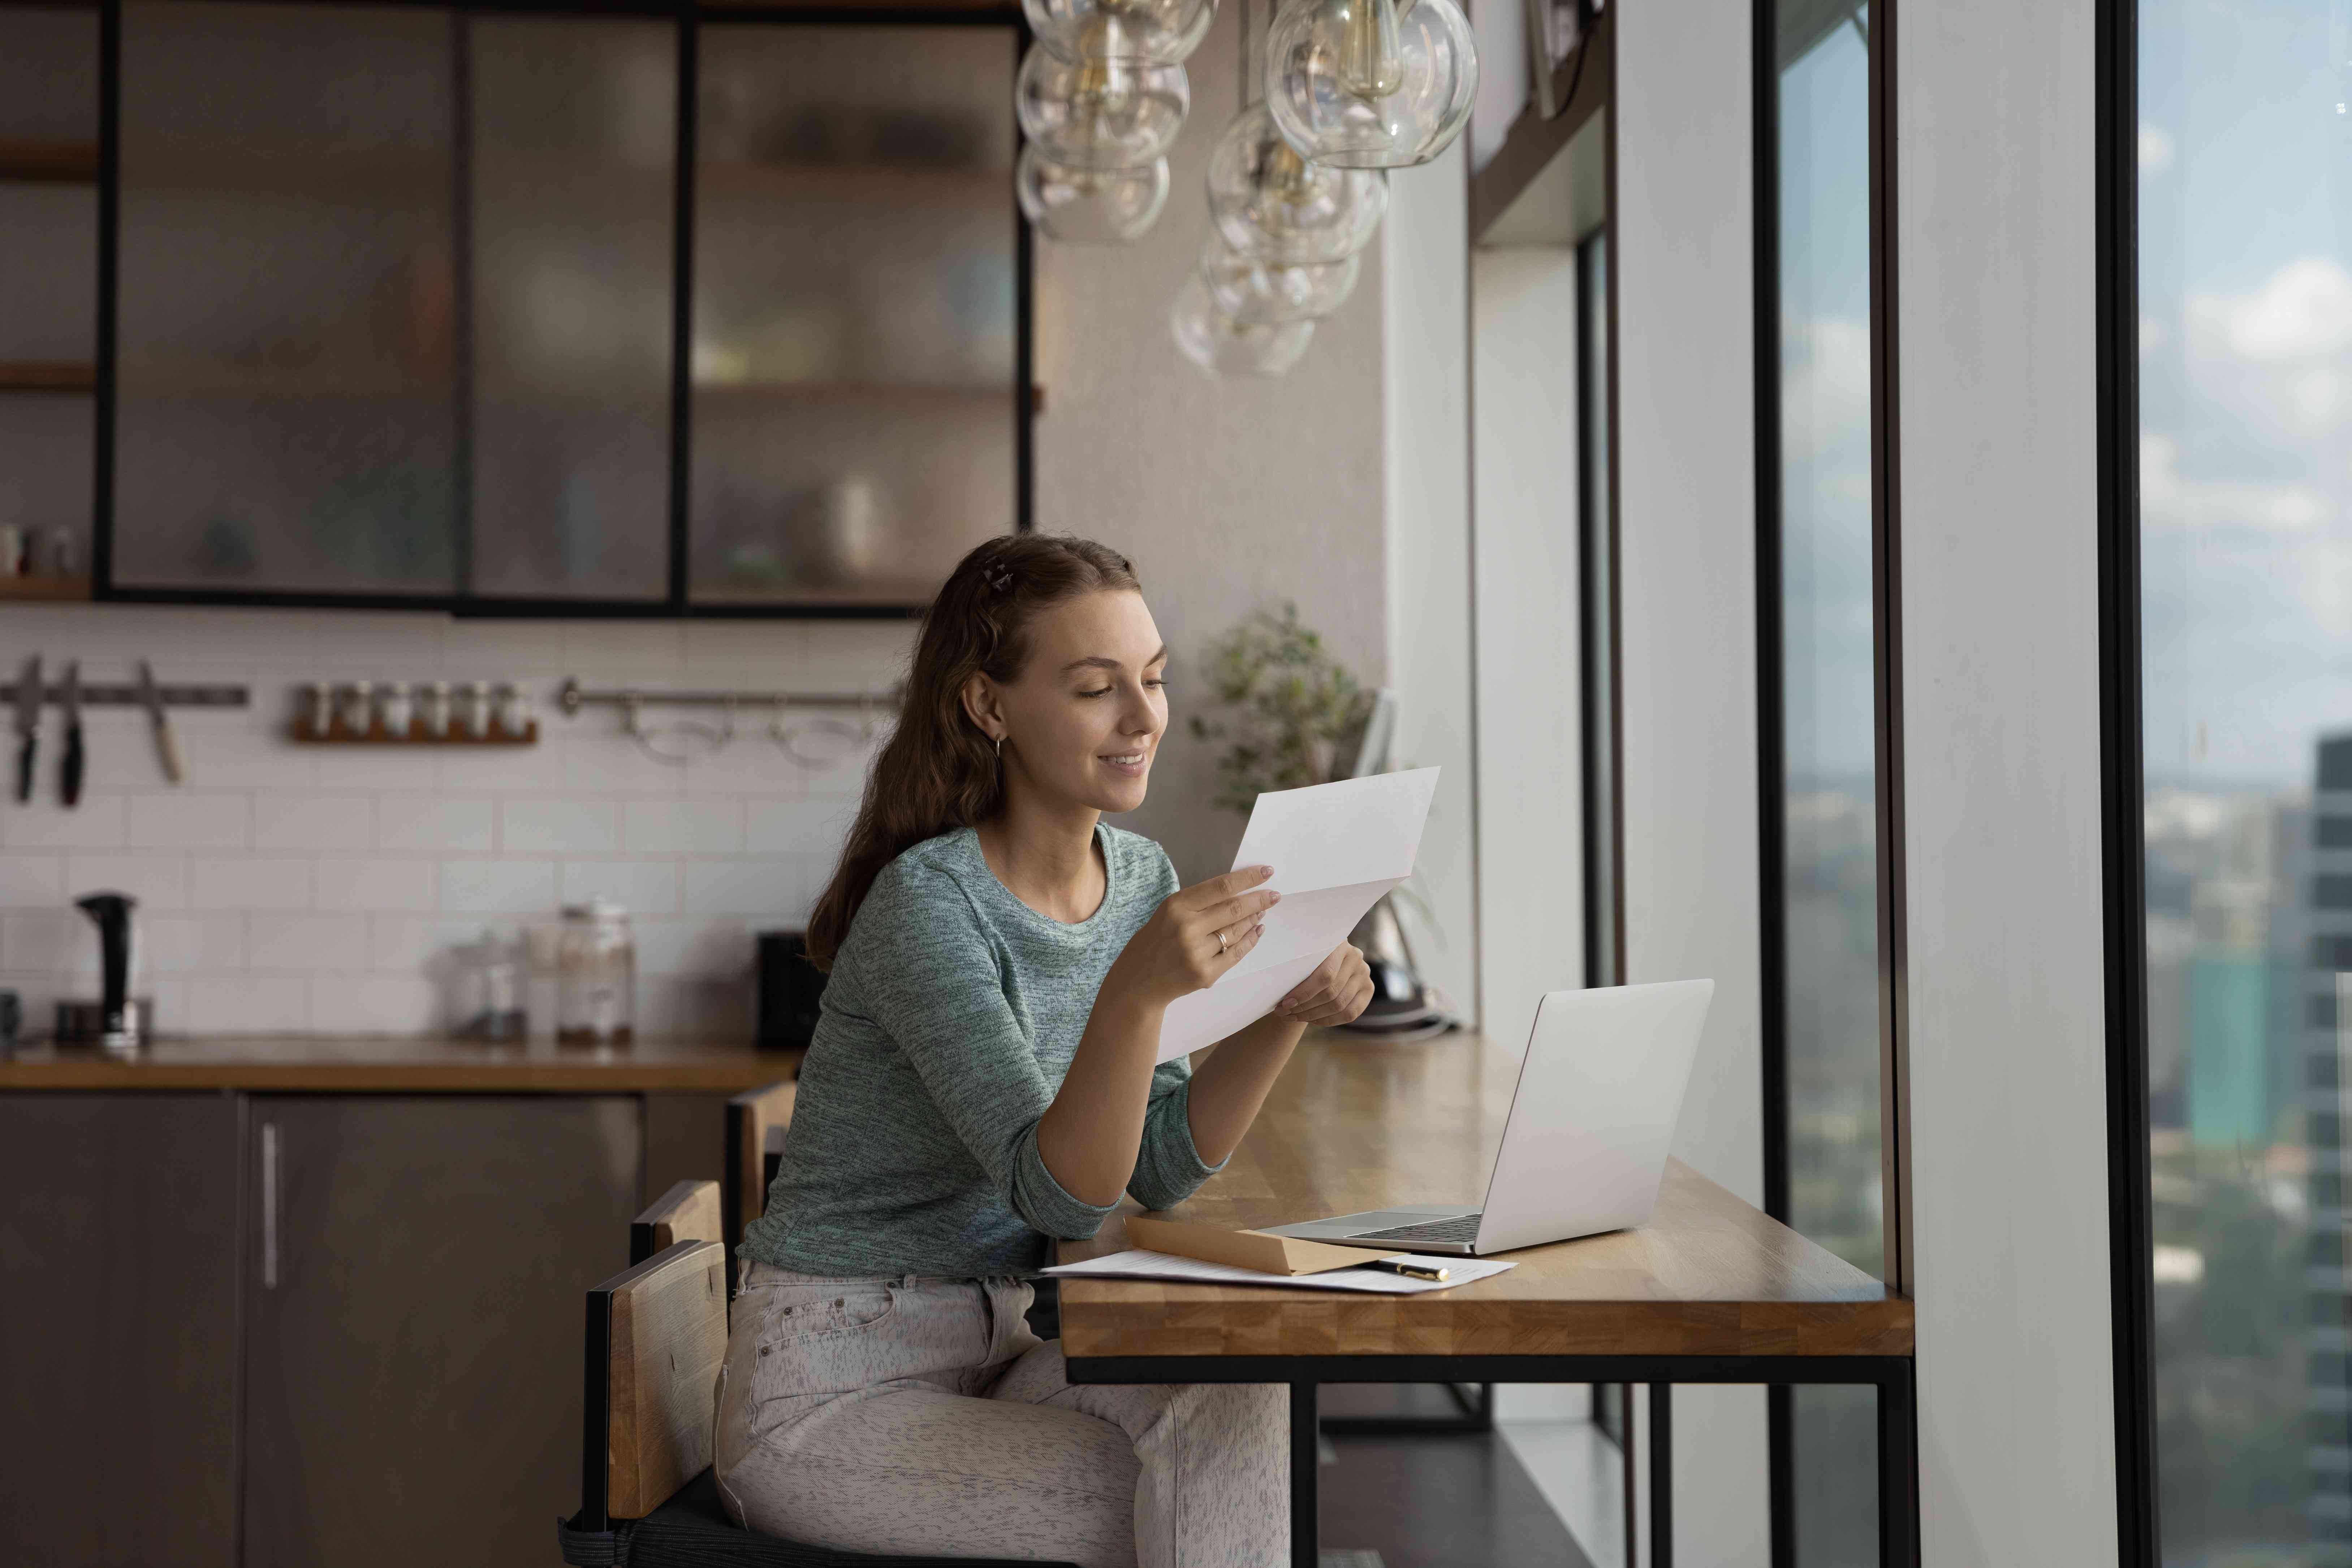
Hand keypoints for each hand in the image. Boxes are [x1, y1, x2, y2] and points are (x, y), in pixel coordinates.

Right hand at [1105, 867, 1280, 1008]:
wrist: (1137, 982)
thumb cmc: (1155, 941)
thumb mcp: (1168, 913)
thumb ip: (1199, 903)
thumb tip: (1239, 892)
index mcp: (1176, 906)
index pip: (1221, 887)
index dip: (1248, 878)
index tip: (1267, 872)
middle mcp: (1187, 927)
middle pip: (1235, 908)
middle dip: (1259, 900)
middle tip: (1274, 896)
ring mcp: (1197, 953)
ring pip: (1237, 931)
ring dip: (1254, 920)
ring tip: (1262, 912)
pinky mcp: (1206, 974)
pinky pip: (1236, 954)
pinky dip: (1250, 941)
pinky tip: (1256, 931)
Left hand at [1275, 943, 1373, 1027]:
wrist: (1322, 957)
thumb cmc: (1304, 957)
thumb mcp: (1300, 952)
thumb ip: (1294, 963)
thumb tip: (1274, 985)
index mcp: (1337, 943)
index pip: (1325, 975)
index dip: (1304, 993)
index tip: (1284, 1004)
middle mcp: (1355, 956)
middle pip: (1331, 992)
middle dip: (1304, 1007)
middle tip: (1284, 1013)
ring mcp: (1364, 973)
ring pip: (1339, 1005)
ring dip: (1312, 1015)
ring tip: (1293, 1016)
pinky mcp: (1368, 989)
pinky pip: (1350, 1013)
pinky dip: (1328, 1020)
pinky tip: (1311, 1019)